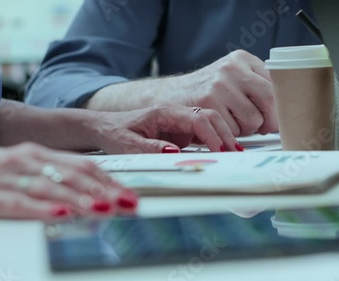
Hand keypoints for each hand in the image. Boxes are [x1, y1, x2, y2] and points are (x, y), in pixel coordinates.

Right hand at [0, 143, 137, 218]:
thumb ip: (49, 176)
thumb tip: (86, 191)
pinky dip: (41, 210)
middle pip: (72, 174)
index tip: (129, 193)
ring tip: (104, 208)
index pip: (80, 164)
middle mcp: (24, 160)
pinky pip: (18, 203)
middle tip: (128, 202)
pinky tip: (60, 216)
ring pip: (50, 187)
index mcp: (35, 153)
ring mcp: (6, 177)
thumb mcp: (20, 167)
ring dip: (80, 199)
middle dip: (104, 189)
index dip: (108, 179)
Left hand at [92, 103, 238, 153]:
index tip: (219, 151)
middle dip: (224, 134)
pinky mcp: (179, 130)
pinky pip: (201, 133)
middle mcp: (175, 113)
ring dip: (222, 136)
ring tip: (234, 153)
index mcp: (164, 112)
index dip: (211, 135)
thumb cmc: (114, 132)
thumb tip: (174, 152)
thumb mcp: (126, 144)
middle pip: (209, 117)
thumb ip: (149, 148)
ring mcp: (178, 121)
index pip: (197, 119)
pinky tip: (222, 152)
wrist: (104, 127)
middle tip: (234, 153)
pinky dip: (214, 141)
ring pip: (209, 123)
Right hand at [164, 50, 276, 135]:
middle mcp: (231, 69)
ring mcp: (219, 86)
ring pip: (253, 119)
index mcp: (241, 59)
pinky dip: (230, 134)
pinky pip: (234, 129)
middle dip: (270, 121)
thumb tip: (285, 107)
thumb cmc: (205, 91)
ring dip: (247, 129)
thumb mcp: (231, 77)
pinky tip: (221, 125)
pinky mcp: (208, 104)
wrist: (170, 95)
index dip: (280, 105)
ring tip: (234, 123)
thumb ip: (255, 84)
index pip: (276, 83)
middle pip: (270, 101)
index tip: (277, 116)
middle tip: (264, 128)